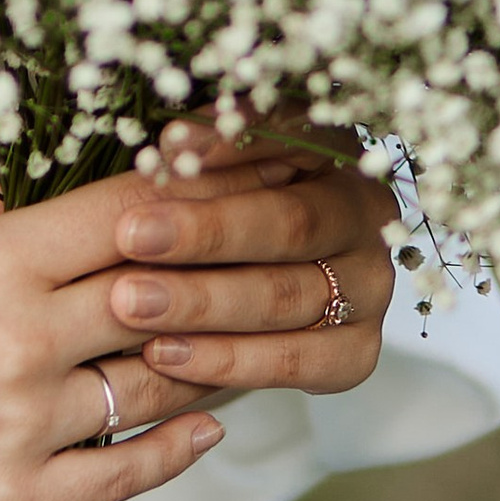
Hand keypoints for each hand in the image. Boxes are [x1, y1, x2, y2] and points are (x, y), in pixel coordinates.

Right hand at [0, 170, 232, 500]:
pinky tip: (207, 426)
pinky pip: (123, 472)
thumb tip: (73, 219)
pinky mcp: (14, 500)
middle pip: (159, 300)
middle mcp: (21, 343)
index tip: (247, 172)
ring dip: (209, 362)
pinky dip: (175, 447)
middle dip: (222, 271)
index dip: (196, 191)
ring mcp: (22, 427)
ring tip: (257, 339)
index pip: (126, 216)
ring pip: (152, 386)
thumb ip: (3, 241)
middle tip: (281, 251)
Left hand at [89, 119, 398, 402]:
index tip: (164, 147)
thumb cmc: (230, 203)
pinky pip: (290, 361)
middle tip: (132, 235)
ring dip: (201, 302)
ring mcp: (370, 290)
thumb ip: (207, 150)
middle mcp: (367, 220)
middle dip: (205, 232)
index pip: (295, 138)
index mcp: (340, 154)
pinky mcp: (356, 353)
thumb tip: (173, 145)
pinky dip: (224, 360)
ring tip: (130, 302)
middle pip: (290, 225)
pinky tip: (162, 353)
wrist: (263, 283)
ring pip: (284, 298)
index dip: (230, 142)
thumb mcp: (226, 163)